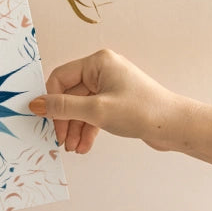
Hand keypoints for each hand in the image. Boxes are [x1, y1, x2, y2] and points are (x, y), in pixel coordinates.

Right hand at [29, 49, 185, 153]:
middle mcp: (103, 70)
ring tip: (73, 148)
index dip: (51, 100)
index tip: (45, 121)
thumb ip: (63, 107)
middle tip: (60, 140)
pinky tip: (83, 146)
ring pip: (81, 107)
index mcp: (98, 62)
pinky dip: (87, 129)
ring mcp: (110, 86)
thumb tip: (36, 104)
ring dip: (75, 128)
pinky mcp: (116, 102)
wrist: (175, 126)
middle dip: (65, 120)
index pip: (60, 78)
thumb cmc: (141, 111)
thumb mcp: (96, 111)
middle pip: (70, 95)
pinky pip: (93, 114)